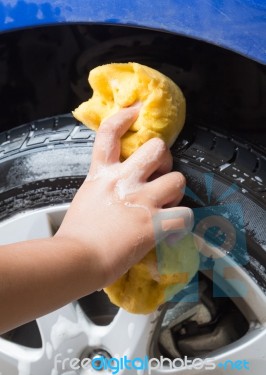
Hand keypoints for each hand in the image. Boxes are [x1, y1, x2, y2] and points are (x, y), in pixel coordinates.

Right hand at [55, 105, 193, 287]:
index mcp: (102, 174)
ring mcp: (142, 200)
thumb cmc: (76, 235)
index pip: (110, 134)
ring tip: (167, 207)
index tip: (135, 111)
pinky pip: (186, 215)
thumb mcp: (85, 199)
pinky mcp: (155, 223)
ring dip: (175, 193)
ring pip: (178, 179)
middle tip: (160, 176)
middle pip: (158, 149)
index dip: (124, 117)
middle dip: (164, 161)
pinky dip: (183, 223)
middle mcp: (124, 180)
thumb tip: (115, 192)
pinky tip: (172, 231)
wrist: (78, 259)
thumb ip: (102, 188)